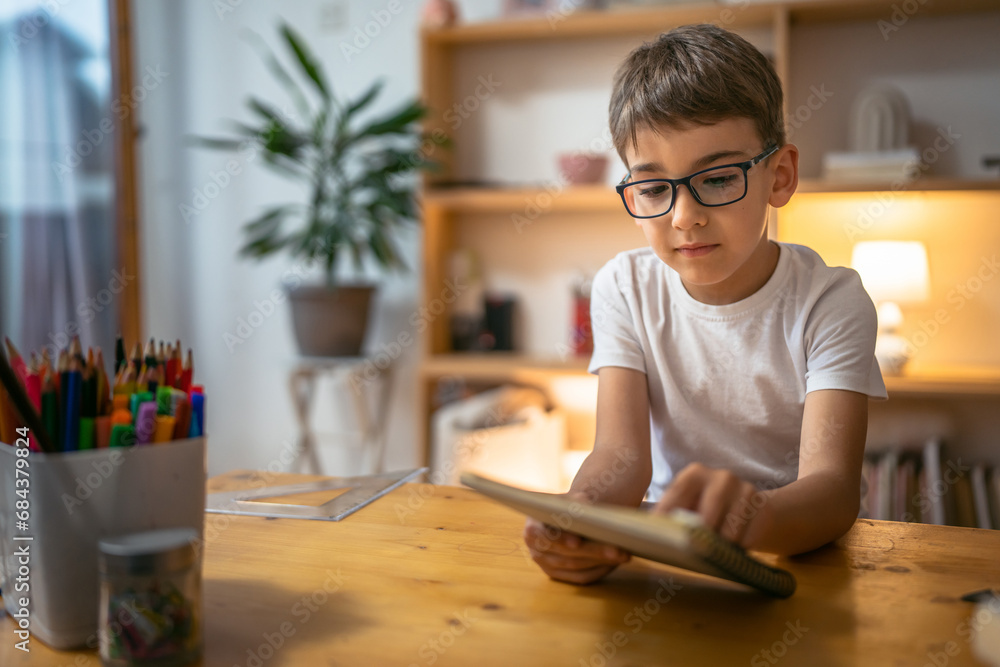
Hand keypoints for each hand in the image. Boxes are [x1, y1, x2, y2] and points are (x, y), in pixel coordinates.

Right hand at [523, 492, 630, 584]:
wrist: (564, 517)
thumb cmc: (566, 506)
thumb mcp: (566, 499)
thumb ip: (572, 501)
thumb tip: (583, 504)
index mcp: (532, 528)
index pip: (543, 536)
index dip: (560, 539)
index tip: (577, 542)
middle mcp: (536, 550)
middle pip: (566, 556)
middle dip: (593, 552)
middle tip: (618, 550)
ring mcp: (547, 565)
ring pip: (576, 568)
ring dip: (601, 562)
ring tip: (623, 555)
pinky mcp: (560, 576)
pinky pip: (581, 578)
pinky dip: (600, 570)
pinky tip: (616, 562)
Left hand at [653, 463, 771, 547]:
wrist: (746, 510)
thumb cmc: (705, 511)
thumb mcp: (686, 507)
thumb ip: (670, 516)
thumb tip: (648, 532)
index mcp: (695, 474)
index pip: (677, 494)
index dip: (668, 516)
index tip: (660, 536)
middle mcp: (721, 477)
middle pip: (708, 514)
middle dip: (700, 536)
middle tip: (693, 551)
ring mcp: (746, 489)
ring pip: (731, 528)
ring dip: (722, 545)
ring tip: (715, 551)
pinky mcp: (763, 507)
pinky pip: (751, 535)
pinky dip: (741, 547)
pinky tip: (736, 547)